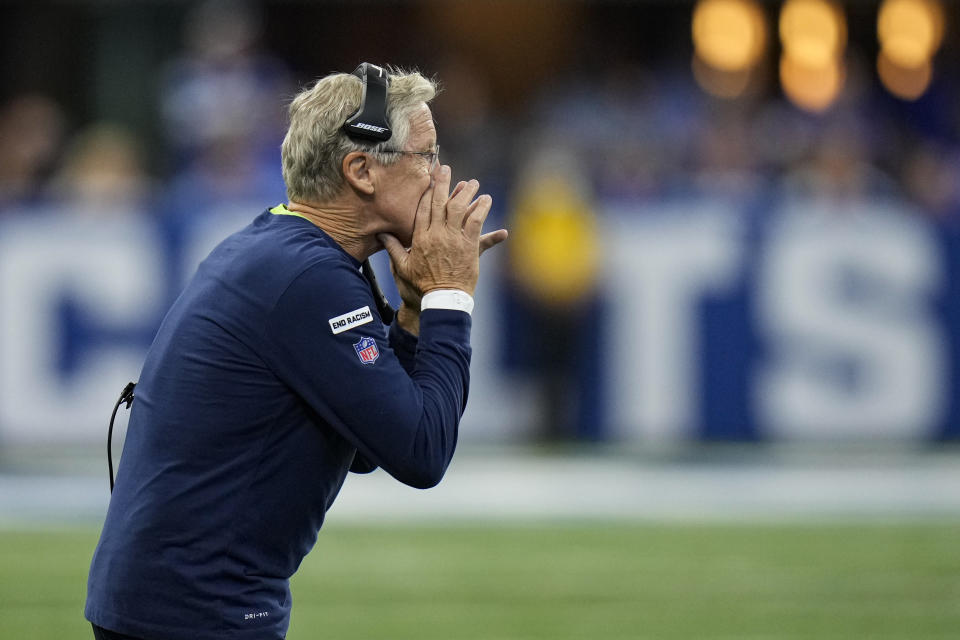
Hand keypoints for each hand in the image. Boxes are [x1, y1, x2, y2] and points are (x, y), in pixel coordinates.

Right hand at [379, 166, 505, 301]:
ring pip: (461, 209)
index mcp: (420, 237)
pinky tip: (487, 201)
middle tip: (447, 169)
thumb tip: (379, 234)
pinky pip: (477, 224)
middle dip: (444, 183)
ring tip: (473, 183)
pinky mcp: (469, 248)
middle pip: (441, 202)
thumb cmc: (419, 286)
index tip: (430, 178)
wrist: (440, 300)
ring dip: (467, 194)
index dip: (427, 190)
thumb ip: (392, 247)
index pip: (423, 207)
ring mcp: (454, 240)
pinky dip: (482, 211)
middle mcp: (437, 235)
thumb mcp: (402, 266)